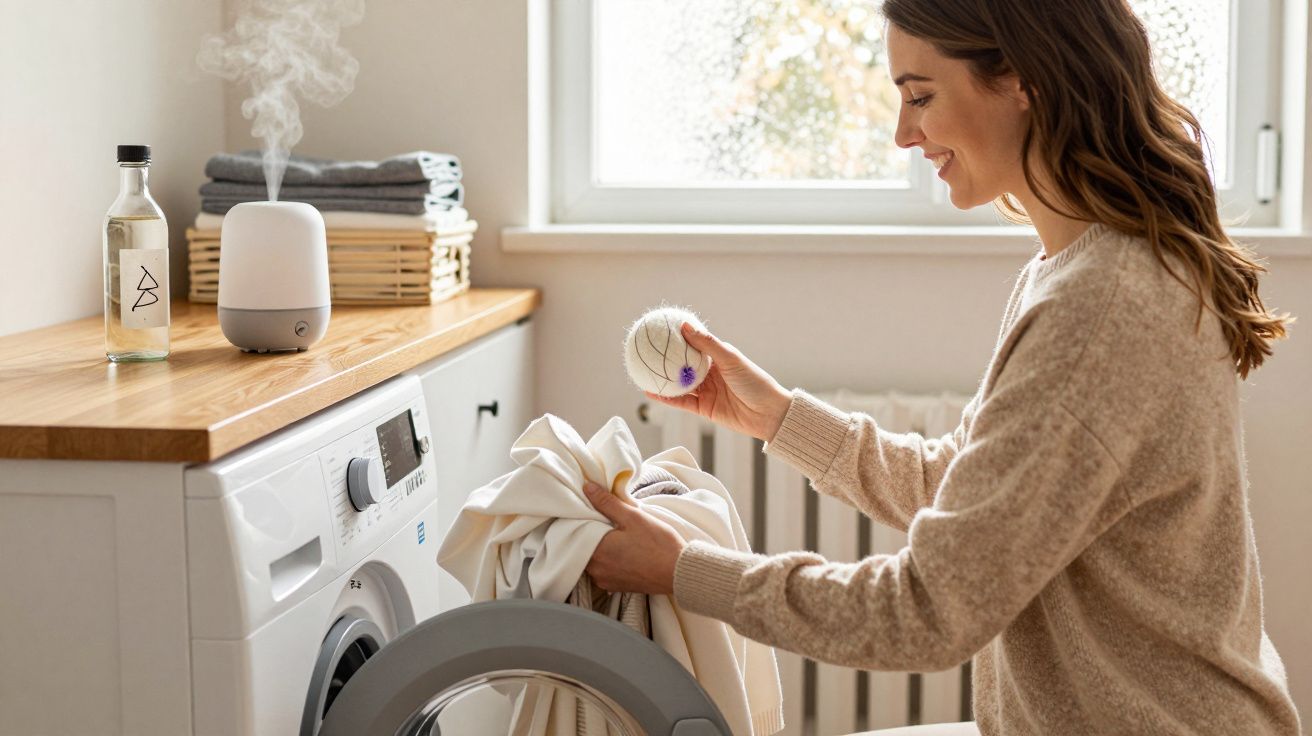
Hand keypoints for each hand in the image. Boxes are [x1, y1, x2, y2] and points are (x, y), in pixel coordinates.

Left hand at [582, 482, 686, 595]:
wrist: (679, 573)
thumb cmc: (659, 544)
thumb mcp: (634, 517)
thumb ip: (607, 503)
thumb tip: (588, 488)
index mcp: (597, 550)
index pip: (577, 531)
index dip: (583, 519)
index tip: (593, 511)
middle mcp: (596, 569)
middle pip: (584, 546)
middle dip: (592, 533)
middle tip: (607, 522)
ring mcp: (605, 580)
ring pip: (593, 559)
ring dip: (600, 548)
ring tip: (616, 536)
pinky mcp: (615, 587)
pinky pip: (603, 570)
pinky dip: (608, 560)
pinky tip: (623, 551)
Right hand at [647, 323, 792, 442]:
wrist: (769, 415)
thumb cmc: (755, 382)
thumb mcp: (731, 359)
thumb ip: (708, 345)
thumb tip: (685, 326)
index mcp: (718, 358)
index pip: (694, 344)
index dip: (678, 338)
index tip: (660, 330)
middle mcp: (710, 373)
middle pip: (682, 365)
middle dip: (665, 359)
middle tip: (645, 351)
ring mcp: (706, 391)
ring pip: (679, 384)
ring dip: (662, 379)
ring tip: (642, 372)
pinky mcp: (703, 409)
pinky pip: (681, 402)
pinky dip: (666, 398)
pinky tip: (651, 392)